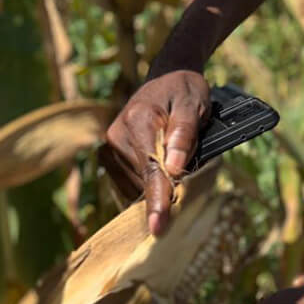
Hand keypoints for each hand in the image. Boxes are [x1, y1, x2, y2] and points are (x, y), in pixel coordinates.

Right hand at [103, 69, 209, 234]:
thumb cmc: (185, 90)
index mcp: (139, 120)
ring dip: (156, 185)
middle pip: (143, 179)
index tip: (158, 227)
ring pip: (136, 183)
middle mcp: (117, 135)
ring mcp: (111, 145)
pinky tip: (160, 173)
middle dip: (166, 188)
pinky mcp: (110, 154)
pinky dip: (146, 183)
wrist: (167, 77)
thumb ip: (184, 134)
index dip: (157, 199)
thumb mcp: (194, 105)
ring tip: (175, 164)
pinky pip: (129, 180)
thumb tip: (174, 168)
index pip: (151, 169)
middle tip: (189, 175)